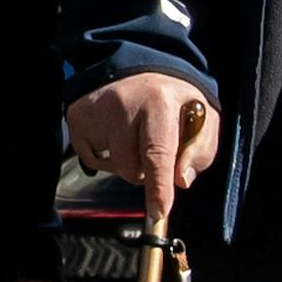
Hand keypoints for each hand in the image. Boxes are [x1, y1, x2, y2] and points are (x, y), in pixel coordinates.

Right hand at [68, 73, 220, 221]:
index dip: (158, 186)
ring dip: (129, 164)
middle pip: (132, 167)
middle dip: (147, 171)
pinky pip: (93, 160)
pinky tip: (116, 135)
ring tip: (137, 139)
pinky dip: (108, 157)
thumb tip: (179, 181)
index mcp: (160, 102)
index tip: (158, 211)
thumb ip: (199, 152)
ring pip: (114, 166)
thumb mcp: (203, 118)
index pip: (158, 153)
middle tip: (156, 149)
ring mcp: (97, 110)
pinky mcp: (78, 116)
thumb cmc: (174, 100)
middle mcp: (124, 103)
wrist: (137, 69)